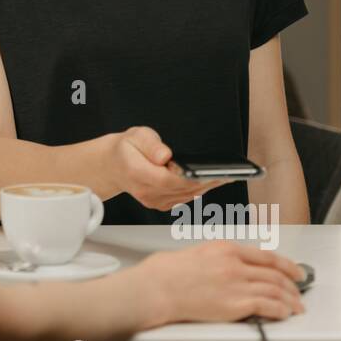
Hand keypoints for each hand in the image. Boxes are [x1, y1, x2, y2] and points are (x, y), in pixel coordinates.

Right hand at [107, 126, 224, 210]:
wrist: (113, 165)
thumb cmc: (126, 148)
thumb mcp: (136, 135)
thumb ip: (150, 145)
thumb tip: (165, 156)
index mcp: (137, 173)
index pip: (167, 180)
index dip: (189, 178)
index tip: (208, 173)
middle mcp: (145, 192)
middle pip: (181, 190)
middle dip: (205, 182)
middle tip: (227, 173)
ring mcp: (153, 201)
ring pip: (184, 196)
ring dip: (206, 187)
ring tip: (226, 176)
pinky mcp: (160, 204)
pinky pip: (182, 199)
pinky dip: (198, 191)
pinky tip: (210, 182)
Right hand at [133, 240, 305, 327]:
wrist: (156, 287)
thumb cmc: (166, 273)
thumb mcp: (197, 254)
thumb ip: (218, 259)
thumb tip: (229, 268)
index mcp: (226, 248)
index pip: (267, 256)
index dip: (287, 264)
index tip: (295, 271)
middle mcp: (235, 264)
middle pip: (275, 273)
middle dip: (293, 284)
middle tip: (299, 291)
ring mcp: (236, 283)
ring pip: (276, 290)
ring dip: (290, 300)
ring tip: (296, 307)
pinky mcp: (235, 304)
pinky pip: (267, 306)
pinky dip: (280, 310)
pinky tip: (284, 313)